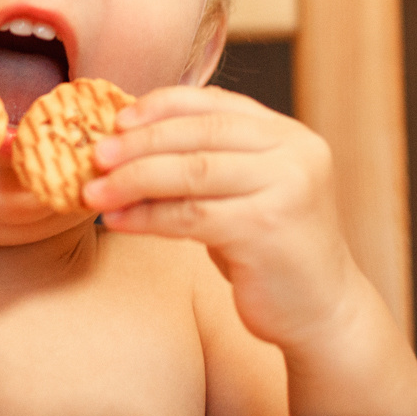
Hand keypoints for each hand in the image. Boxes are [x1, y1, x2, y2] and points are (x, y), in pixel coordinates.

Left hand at [82, 86, 358, 353]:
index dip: (161, 106)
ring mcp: (286, 189)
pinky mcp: (266, 230)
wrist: (322, 312)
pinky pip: (190, 216)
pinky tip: (118, 222)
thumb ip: (209, 160)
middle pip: (199, 134)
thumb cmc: (271, 249)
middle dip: (139, 143)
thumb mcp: (247, 191)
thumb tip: (128, 140)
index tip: (117, 119)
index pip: (215, 103)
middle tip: (95, 155)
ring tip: (94, 192)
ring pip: (191, 172)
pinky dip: (147, 217)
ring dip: (133, 181)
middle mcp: (294, 153)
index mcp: (289, 134)